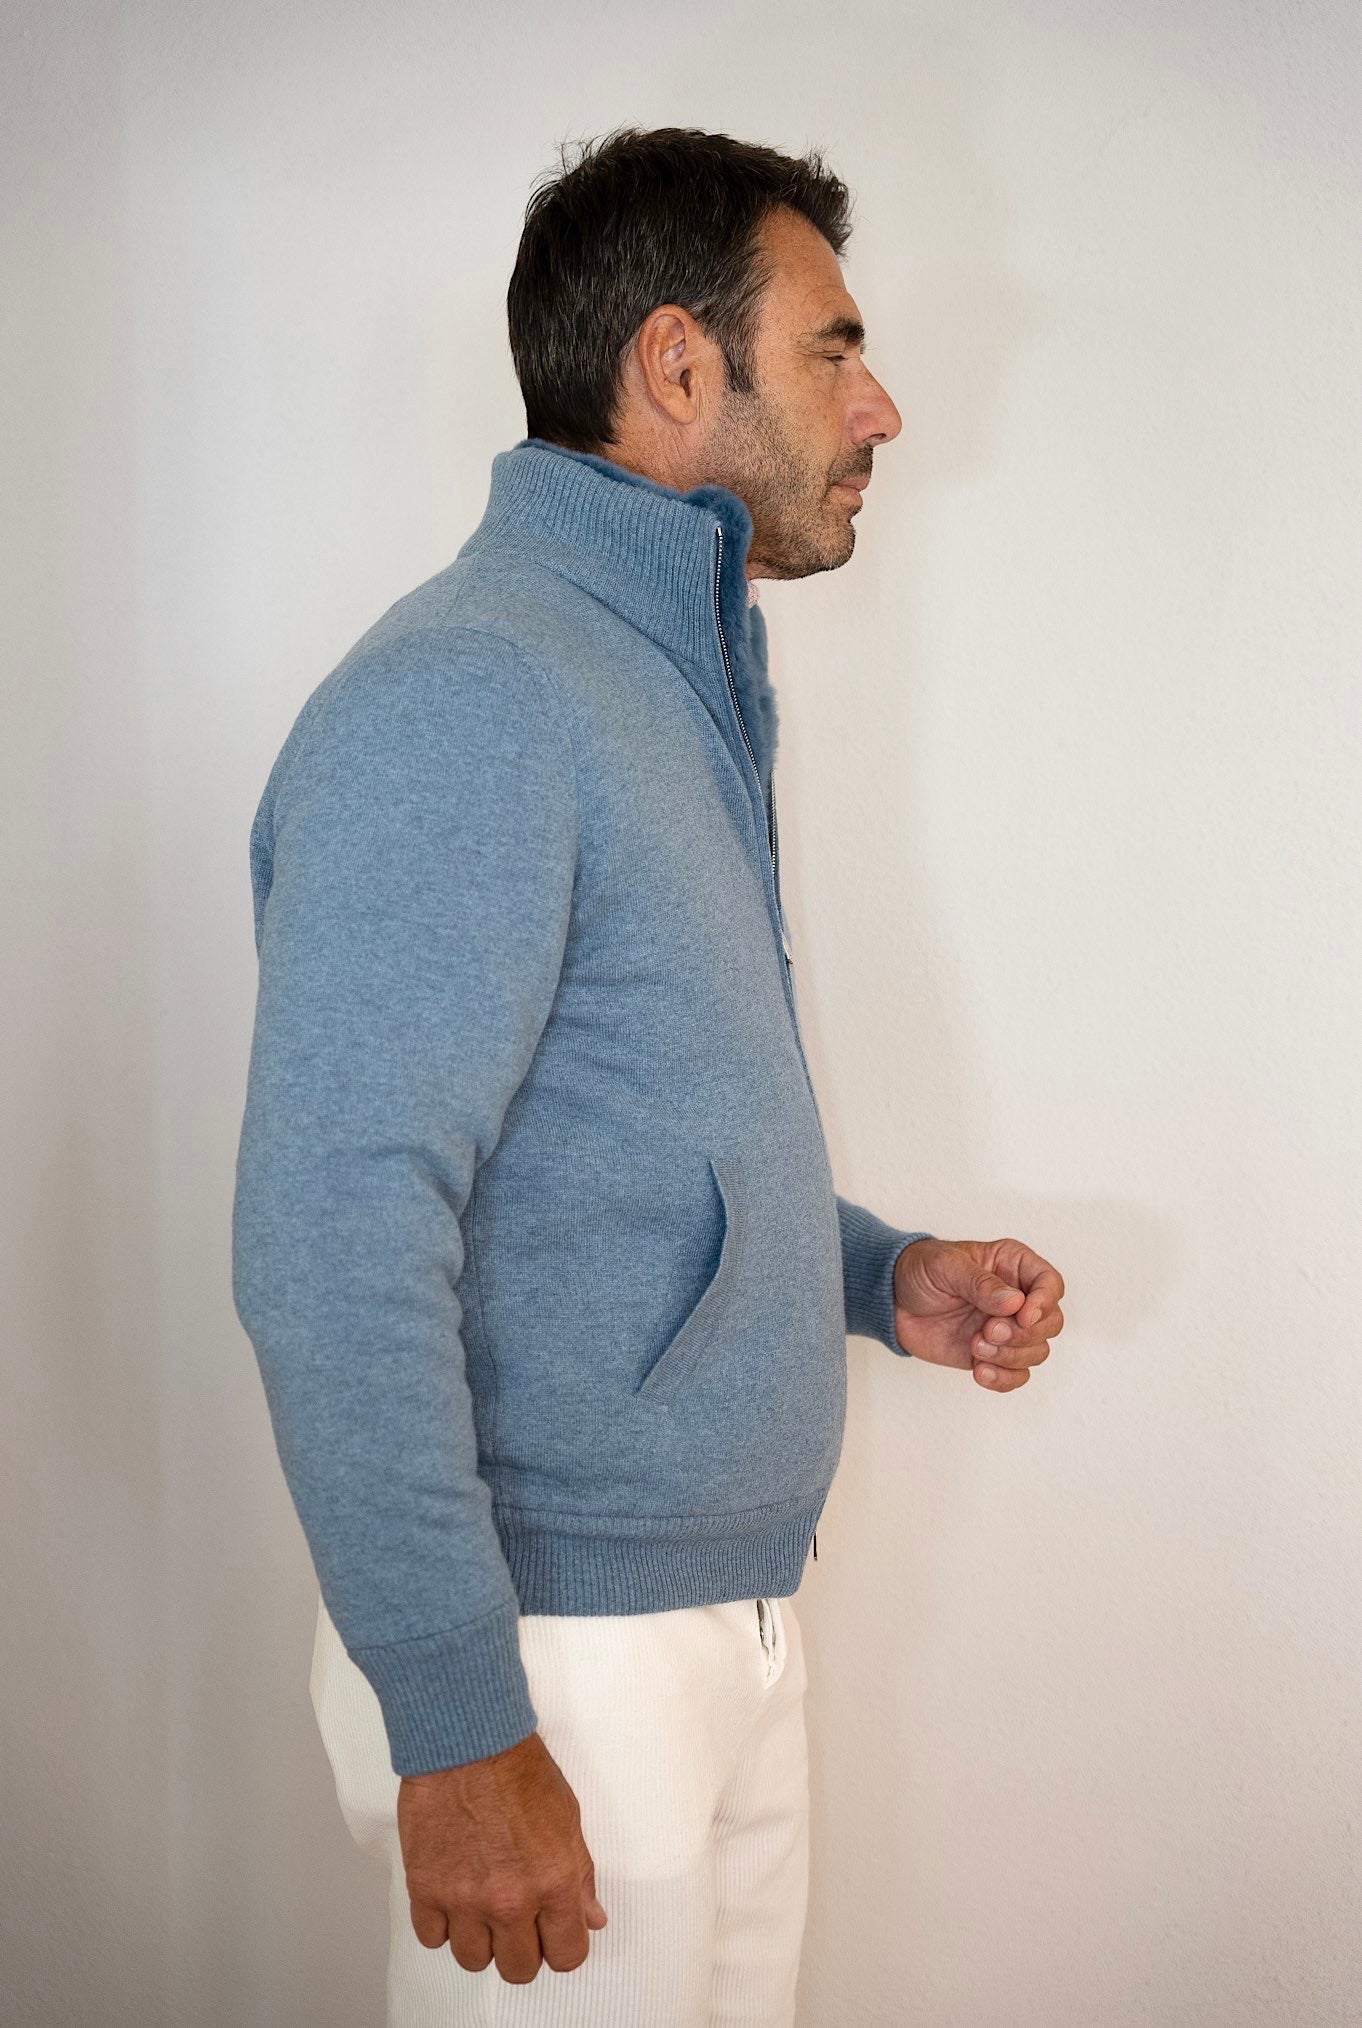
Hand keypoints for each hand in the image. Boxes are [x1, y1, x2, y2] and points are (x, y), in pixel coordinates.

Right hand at [398, 1730, 607, 1983]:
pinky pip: (432, 1938)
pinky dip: (442, 1924)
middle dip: (522, 1950)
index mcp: (554, 1882)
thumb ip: (580, 1876)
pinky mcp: (425, 1889)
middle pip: (518, 1969)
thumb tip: (592, 1918)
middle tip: (518, 1922)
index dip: (562, 1947)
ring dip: (480, 1940)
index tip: (554, 1935)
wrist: (467, 1739)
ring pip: (473, 1960)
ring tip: (482, 1907)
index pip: (566, 1955)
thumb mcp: (567, 1817)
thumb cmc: (518, 1768)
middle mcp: (510, 1900)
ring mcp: (464, 1899)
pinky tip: (452, 1896)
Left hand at [891, 1236, 1064, 1390]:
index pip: (1050, 1284)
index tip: (1022, 1315)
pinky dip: (1004, 1378)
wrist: (891, 1300)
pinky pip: (1016, 1375)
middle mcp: (1017, 1299)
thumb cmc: (920, 1271)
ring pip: (1037, 1351)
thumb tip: (1014, 1302)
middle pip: (1051, 1323)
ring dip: (1010, 1356)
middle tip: (988, 1331)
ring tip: (975, 1346)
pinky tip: (979, 1371)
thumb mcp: (946, 1266)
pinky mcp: (992, 1355)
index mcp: (1012, 1266)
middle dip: (1024, 1333)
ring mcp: (1006, 1329)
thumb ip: (980, 1283)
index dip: (1044, 1302)